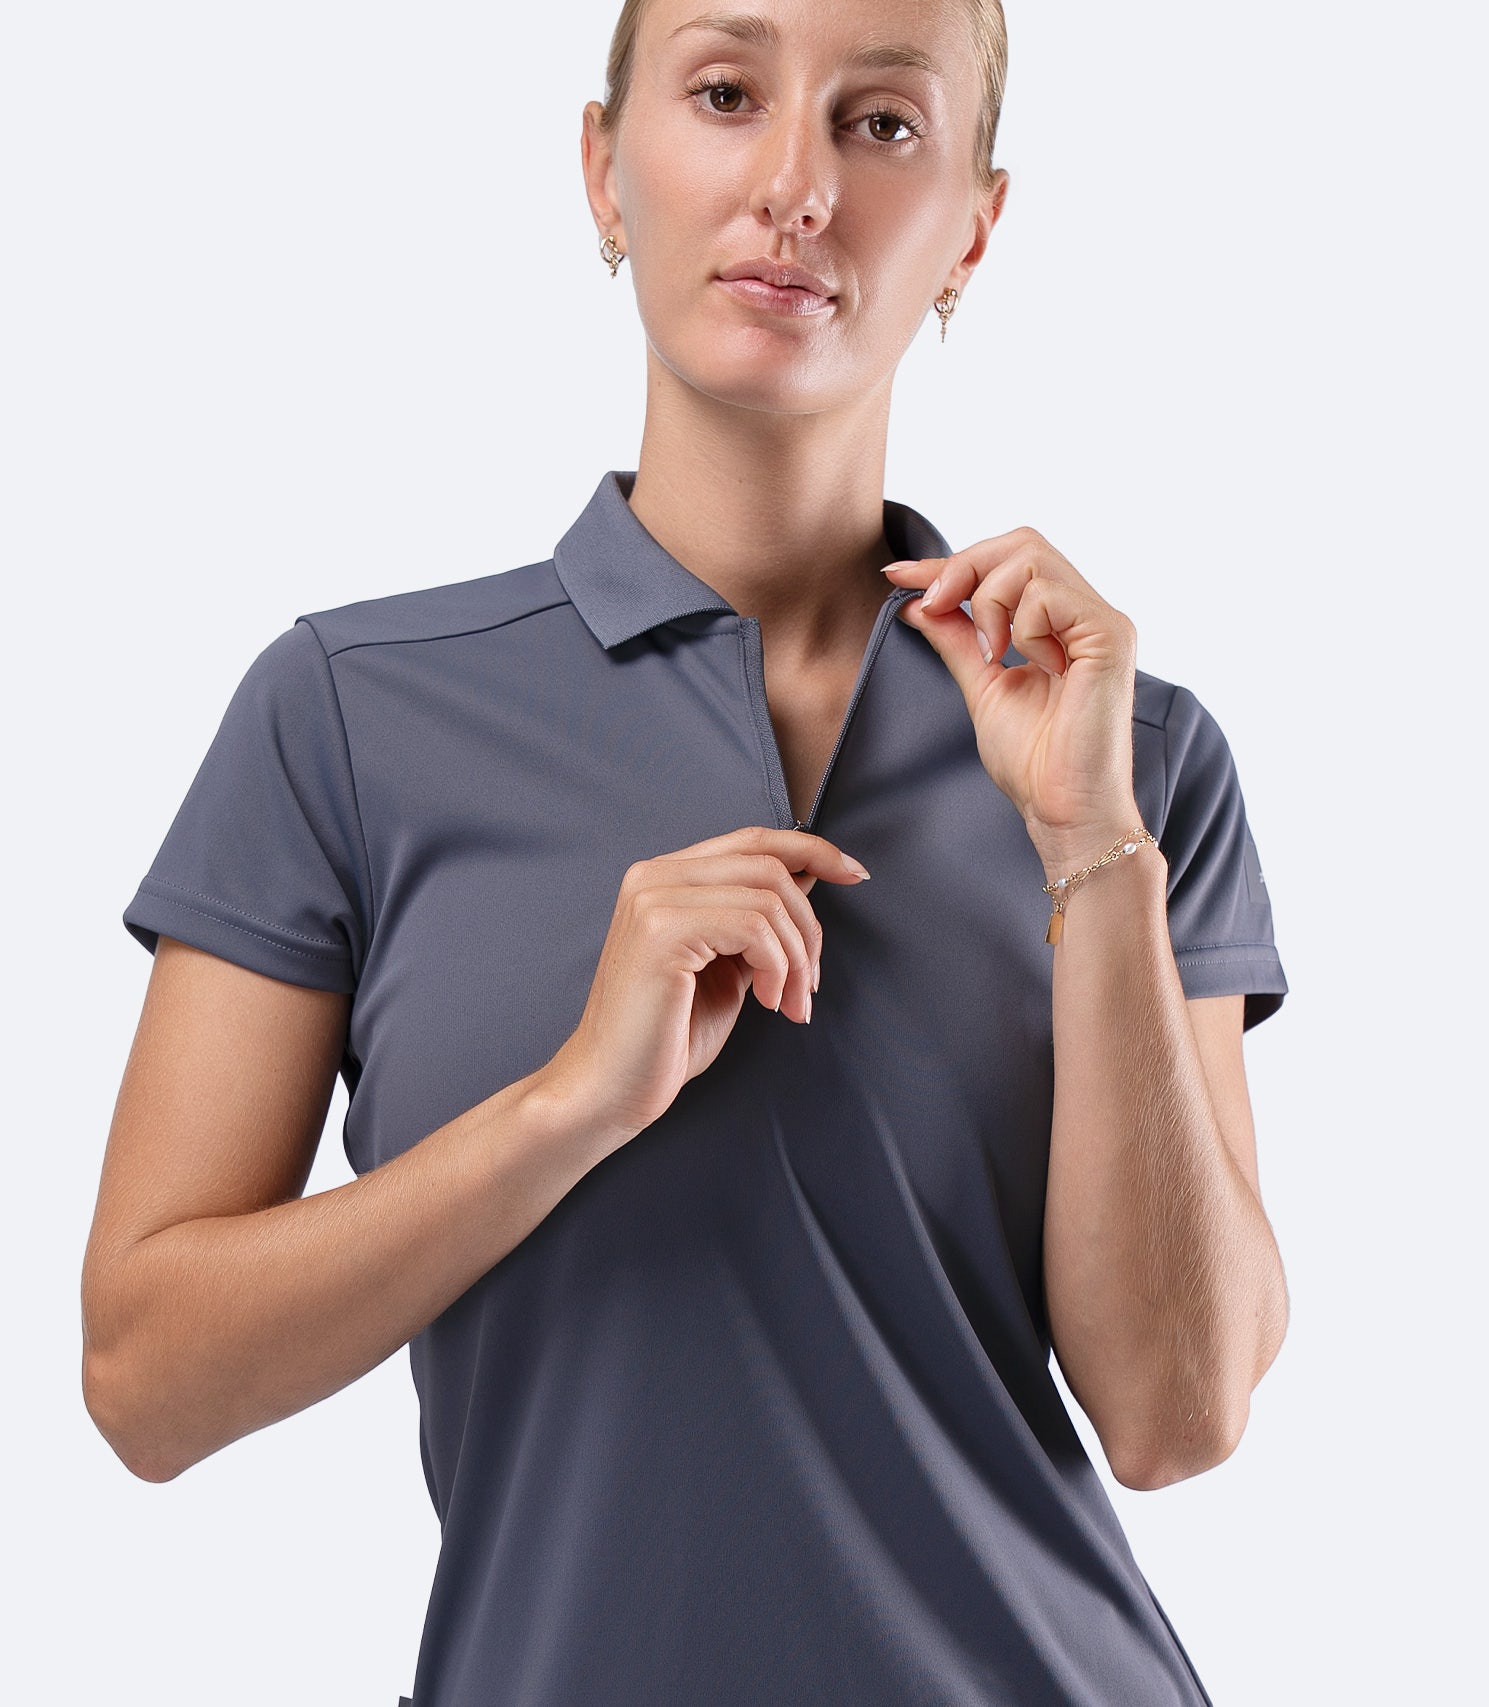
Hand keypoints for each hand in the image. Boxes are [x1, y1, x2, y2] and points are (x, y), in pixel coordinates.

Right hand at [542, 826, 871, 1143]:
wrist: (610, 1088)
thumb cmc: (667, 1036)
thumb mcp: (728, 966)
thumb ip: (757, 922)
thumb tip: (809, 878)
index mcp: (664, 877)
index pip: (752, 839)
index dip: (811, 848)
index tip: (854, 872)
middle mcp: (653, 876)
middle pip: (769, 865)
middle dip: (808, 927)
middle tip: (811, 985)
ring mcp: (654, 899)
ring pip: (769, 897)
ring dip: (796, 957)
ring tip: (789, 1003)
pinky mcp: (662, 930)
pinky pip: (753, 927)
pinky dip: (777, 967)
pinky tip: (767, 1003)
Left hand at [884, 527, 1143, 875]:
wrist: (1062, 809)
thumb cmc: (1034, 761)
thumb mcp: (981, 685)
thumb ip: (956, 639)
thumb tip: (917, 601)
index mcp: (1063, 622)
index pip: (1008, 561)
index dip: (950, 562)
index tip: (899, 574)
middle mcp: (1089, 612)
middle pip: (1022, 541)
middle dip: (965, 567)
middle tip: (937, 606)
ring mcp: (1103, 622)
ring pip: (1030, 559)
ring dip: (989, 603)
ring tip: (994, 655)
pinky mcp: (1110, 636)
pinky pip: (1047, 596)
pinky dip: (1021, 627)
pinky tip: (1032, 666)